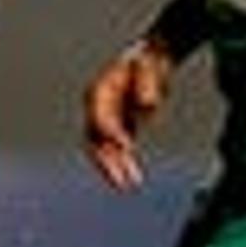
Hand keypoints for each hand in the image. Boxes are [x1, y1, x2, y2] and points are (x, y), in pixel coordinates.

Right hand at [80, 39, 173, 189]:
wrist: (150, 61)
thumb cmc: (147, 61)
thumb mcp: (149, 66)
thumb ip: (147, 84)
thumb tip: (147, 104)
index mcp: (100, 91)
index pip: (99, 116)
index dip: (111, 132)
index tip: (127, 146)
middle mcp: (98, 108)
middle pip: (95, 139)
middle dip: (105, 161)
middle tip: (119, 180)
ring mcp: (107, 119)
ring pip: (105, 150)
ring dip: (116, 168)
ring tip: (130, 185)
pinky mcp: (119, 128)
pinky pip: (118, 151)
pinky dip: (125, 164)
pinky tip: (134, 179)